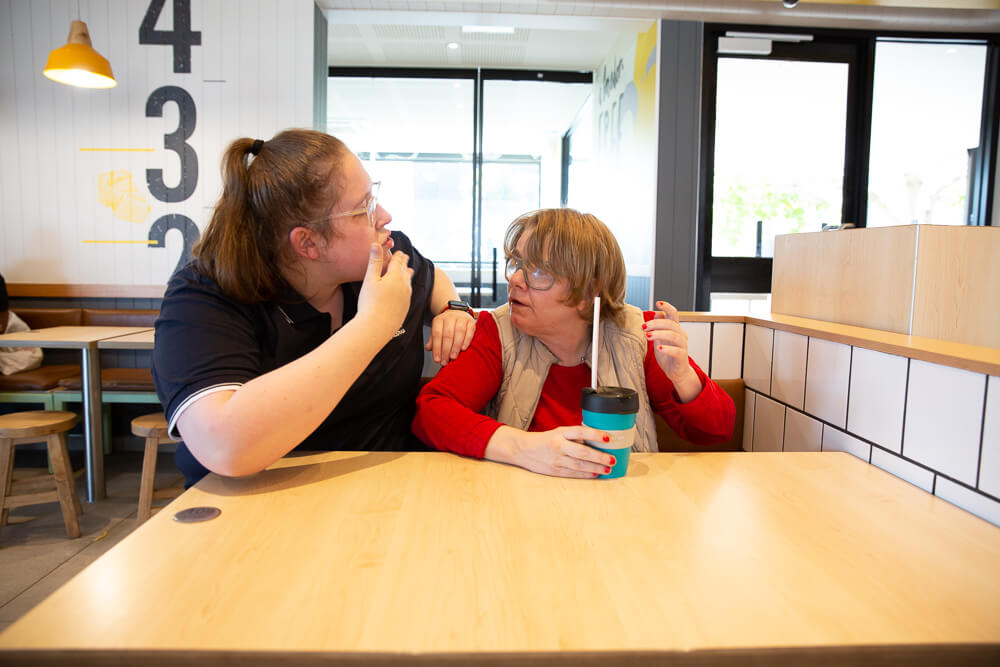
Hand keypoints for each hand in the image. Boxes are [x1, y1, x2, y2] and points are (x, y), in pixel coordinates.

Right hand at [357, 244, 412, 338]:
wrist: (377, 327)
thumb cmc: (370, 303)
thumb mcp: (370, 279)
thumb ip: (375, 261)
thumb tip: (376, 244)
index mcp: (396, 276)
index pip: (398, 261)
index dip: (398, 255)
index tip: (399, 252)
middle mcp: (404, 285)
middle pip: (405, 270)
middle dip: (404, 263)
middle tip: (405, 257)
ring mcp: (406, 297)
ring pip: (408, 282)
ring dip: (407, 274)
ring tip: (408, 271)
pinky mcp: (405, 307)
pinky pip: (408, 293)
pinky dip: (406, 287)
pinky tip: (404, 290)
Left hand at [426, 309, 475, 364]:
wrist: (458, 312)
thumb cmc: (447, 324)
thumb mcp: (438, 329)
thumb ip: (433, 339)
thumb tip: (428, 348)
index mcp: (439, 320)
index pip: (436, 334)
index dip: (437, 348)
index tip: (437, 359)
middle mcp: (450, 318)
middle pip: (447, 334)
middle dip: (446, 350)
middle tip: (445, 361)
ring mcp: (461, 319)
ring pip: (459, 332)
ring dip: (456, 346)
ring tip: (453, 357)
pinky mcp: (471, 322)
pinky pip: (469, 331)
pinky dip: (466, 341)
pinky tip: (463, 349)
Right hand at [485, 425, 616, 477]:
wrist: (522, 449)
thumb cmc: (544, 440)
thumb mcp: (558, 432)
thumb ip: (574, 436)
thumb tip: (595, 442)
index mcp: (560, 433)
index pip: (580, 432)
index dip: (594, 435)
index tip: (607, 438)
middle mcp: (558, 446)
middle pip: (582, 452)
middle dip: (599, 457)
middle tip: (612, 459)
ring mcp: (556, 460)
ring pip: (579, 465)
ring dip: (595, 468)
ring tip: (608, 469)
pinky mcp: (554, 471)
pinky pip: (573, 473)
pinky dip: (585, 474)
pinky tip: (595, 474)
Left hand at [645, 300, 701, 401]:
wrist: (676, 372)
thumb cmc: (668, 355)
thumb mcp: (661, 339)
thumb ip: (659, 327)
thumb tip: (656, 313)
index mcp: (676, 329)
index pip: (674, 314)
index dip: (667, 307)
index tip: (658, 303)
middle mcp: (681, 335)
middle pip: (670, 324)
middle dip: (656, 323)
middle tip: (644, 327)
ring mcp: (683, 346)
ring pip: (673, 336)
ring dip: (659, 334)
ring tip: (647, 336)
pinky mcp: (682, 357)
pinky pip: (676, 351)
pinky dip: (667, 349)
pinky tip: (658, 348)